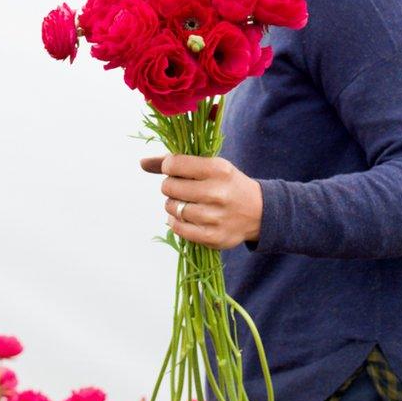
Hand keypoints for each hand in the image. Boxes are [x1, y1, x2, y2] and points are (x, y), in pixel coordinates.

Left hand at [141, 154, 262, 249]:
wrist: (259, 212)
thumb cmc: (228, 184)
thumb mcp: (211, 166)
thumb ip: (177, 163)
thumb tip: (142, 163)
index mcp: (217, 169)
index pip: (174, 164)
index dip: (168, 166)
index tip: (175, 170)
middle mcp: (216, 192)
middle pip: (169, 187)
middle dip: (171, 186)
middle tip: (182, 188)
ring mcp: (214, 217)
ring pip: (172, 208)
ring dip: (174, 205)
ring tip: (187, 203)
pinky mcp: (212, 237)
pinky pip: (178, 228)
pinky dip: (176, 222)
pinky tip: (186, 217)